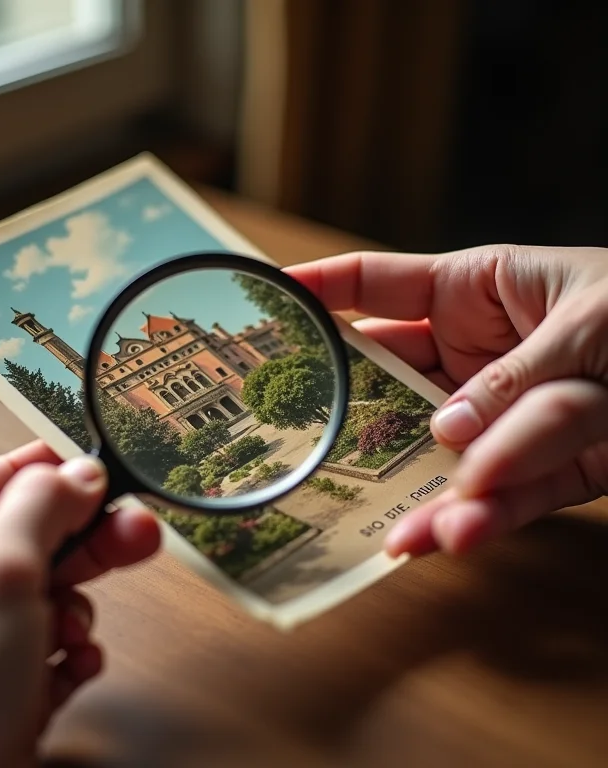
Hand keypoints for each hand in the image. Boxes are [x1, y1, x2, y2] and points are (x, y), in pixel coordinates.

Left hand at [0, 441, 160, 767]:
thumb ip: (40, 506)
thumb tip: (79, 471)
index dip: (34, 470)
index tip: (86, 465)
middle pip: (35, 540)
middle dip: (87, 538)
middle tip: (136, 529)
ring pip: (54, 595)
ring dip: (77, 607)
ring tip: (72, 630)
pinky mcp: (11, 688)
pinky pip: (60, 649)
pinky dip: (76, 653)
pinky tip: (72, 665)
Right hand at [286, 244, 607, 556]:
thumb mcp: (591, 318)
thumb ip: (518, 377)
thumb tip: (447, 430)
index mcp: (475, 290)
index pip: (376, 287)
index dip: (318, 291)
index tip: (265, 301)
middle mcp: (477, 356)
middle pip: (392, 385)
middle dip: (349, 414)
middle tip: (303, 445)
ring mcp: (506, 416)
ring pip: (443, 454)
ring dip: (420, 491)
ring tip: (397, 533)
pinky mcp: (549, 469)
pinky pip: (503, 495)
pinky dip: (482, 518)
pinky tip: (452, 538)